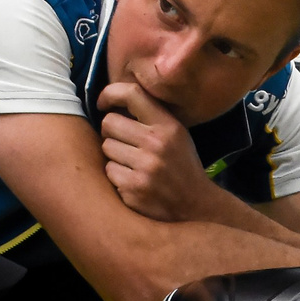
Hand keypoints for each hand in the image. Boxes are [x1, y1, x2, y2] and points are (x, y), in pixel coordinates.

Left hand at [98, 80, 219, 222]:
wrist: (196, 206)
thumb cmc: (181, 166)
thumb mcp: (176, 135)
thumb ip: (151, 117)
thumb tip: (113, 103)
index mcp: (168, 126)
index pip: (131, 94)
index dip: (110, 94)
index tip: (103, 103)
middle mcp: (156, 144)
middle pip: (109, 123)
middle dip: (111, 132)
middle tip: (123, 142)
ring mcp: (145, 168)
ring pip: (106, 148)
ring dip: (114, 156)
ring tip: (132, 164)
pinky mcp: (133, 189)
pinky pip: (109, 172)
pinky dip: (117, 176)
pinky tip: (134, 181)